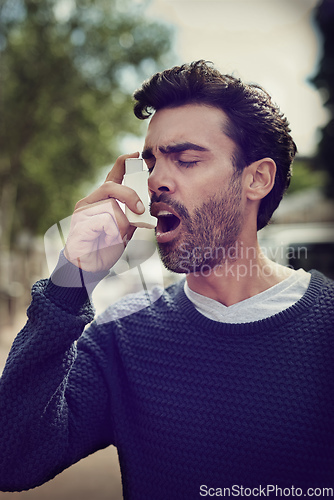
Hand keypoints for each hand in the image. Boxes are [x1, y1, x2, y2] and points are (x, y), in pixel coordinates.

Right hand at [64, 153, 145, 271]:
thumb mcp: (125, 229)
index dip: (123, 163)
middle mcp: (90, 202)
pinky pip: (103, 221)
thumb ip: (132, 216)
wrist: (89, 266)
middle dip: (130, 196)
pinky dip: (112, 232)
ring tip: (117, 236)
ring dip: (121, 224)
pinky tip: (108, 239)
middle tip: (140, 210)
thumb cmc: (106, 246)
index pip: (112, 176)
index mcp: (102, 200)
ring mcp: (83, 212)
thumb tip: (144, 205)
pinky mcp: (80, 224)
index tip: (136, 155)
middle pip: (111, 186)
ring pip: (110, 206)